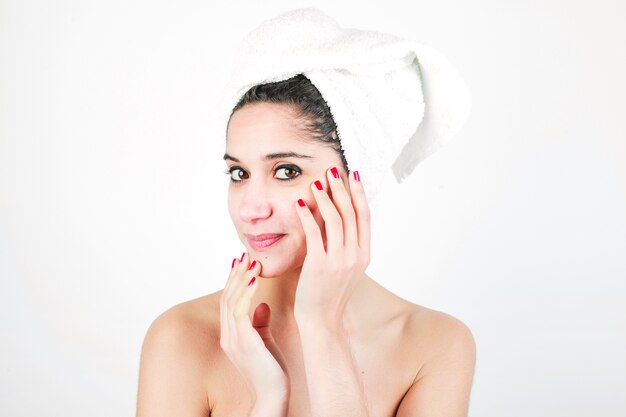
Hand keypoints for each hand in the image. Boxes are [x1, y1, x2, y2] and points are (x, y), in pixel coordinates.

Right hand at [219, 254, 289, 403]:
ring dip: (241, 278)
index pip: (230, 303)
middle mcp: (228, 336)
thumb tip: (262, 305)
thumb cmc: (272, 373)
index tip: (241, 263)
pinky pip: (240, 310)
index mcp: (232, 337)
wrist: (273, 396)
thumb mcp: (266, 343)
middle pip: (228, 298)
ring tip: (251, 260)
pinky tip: (254, 277)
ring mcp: (233, 339)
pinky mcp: (243, 340)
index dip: (234, 282)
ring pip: (232, 300)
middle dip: (236, 274)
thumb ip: (260, 324)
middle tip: (244, 254)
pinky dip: (246, 291)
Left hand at [293, 167, 370, 324]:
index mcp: (364, 254)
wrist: (322, 321)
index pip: (365, 216)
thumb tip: (338, 217)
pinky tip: (299, 203)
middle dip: (341, 188)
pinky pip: (315, 234)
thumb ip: (345, 244)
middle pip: (351, 213)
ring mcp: (339, 261)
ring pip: (335, 220)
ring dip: (325, 198)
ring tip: (316, 182)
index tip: (353, 175)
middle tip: (332, 170)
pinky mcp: (320, 266)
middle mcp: (355, 255)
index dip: (359, 194)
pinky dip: (307, 216)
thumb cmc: (329, 293)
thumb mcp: (346, 267)